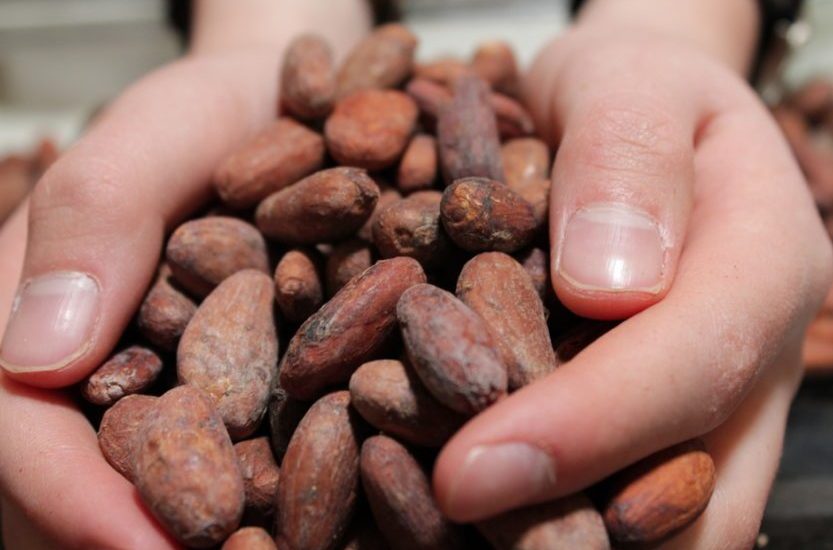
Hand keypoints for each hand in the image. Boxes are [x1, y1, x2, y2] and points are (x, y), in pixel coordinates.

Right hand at [0, 2, 370, 545]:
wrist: (298, 107)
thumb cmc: (221, 111)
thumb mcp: (162, 134)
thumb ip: (95, 217)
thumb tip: (35, 355)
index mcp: (41, 313)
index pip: (21, 424)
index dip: (70, 498)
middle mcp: (95, 370)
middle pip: (85, 482)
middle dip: (143, 538)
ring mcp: (164, 391)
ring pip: (156, 488)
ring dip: (212, 534)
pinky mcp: (240, 398)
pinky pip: (242, 463)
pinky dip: (267, 500)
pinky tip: (323, 527)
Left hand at [432, 25, 832, 547]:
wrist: (630, 114)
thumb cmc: (627, 91)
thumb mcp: (628, 84)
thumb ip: (625, 161)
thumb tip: (607, 289)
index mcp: (764, 266)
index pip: (690, 369)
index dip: (584, 432)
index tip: (465, 476)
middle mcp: (752, 358)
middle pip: (696, 492)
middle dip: (573, 528)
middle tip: (451, 525)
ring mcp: (712, 404)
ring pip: (666, 525)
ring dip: (560, 540)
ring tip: (450, 529)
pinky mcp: (658, 425)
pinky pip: (619, 502)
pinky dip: (546, 518)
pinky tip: (469, 505)